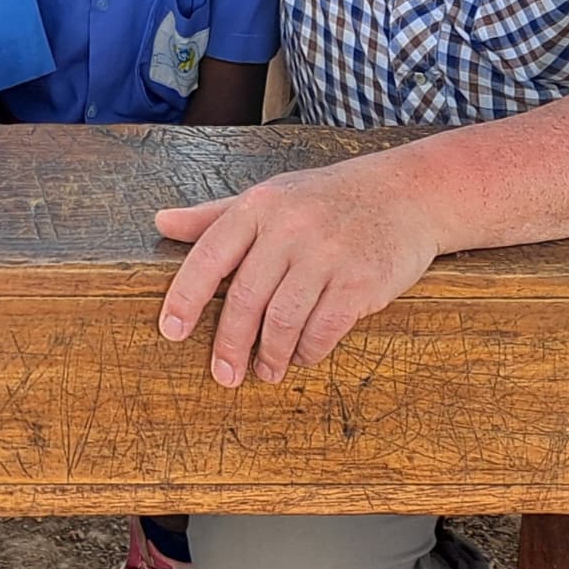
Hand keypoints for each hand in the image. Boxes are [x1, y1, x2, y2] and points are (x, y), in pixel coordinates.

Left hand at [152, 157, 440, 386]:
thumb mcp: (269, 196)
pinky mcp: (361, 280)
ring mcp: (328, 254)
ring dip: (270, 355)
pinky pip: (324, 328)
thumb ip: (214, 216)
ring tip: (264, 371)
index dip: (185, 297)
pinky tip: (301, 356)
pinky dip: (308, 351)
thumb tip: (161, 222)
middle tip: (223, 374)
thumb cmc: (326, 199)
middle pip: (246, 298)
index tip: (170, 331)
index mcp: (259, 206)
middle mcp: (290, 228)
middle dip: (229, 344)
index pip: (209, 255)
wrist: (407, 193)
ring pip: (284, 320)